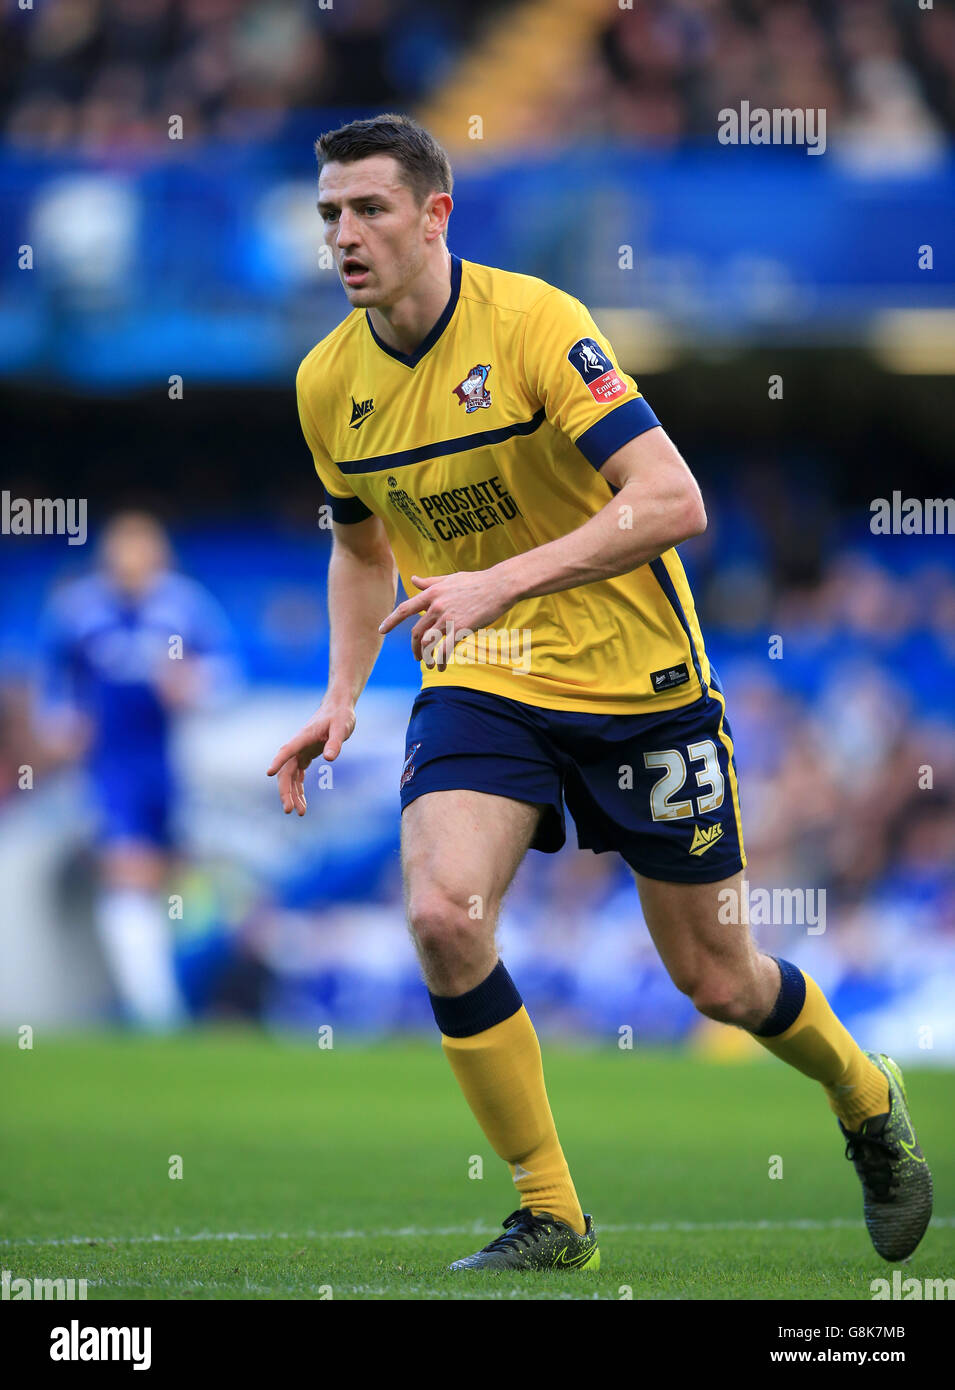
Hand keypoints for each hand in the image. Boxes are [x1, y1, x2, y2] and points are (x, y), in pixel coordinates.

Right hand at [266, 702, 355, 815]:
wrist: (338, 708)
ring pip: (290, 776)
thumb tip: (330, 758)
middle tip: (289, 810)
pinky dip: (298, 789)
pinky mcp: (305, 756)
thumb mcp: (342, 727)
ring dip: (292, 794)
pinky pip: (298, 775)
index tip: (269, 773)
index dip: (278, 761)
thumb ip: (335, 742)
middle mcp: (298, 746)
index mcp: (303, 737)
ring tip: (299, 812)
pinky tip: (302, 803)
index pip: (287, 750)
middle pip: (286, 771)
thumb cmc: (340, 716)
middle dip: (285, 791)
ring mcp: (300, 752)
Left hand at [378, 568, 516, 668]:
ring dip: (426, 656)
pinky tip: (442, 666)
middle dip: (414, 648)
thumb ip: (429, 582)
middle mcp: (436, 606)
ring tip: (430, 664)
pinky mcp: (461, 628)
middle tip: (417, 656)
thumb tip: (412, 579)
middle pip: (416, 632)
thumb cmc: (476, 581)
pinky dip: (442, 660)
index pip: (405, 609)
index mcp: (431, 593)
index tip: (381, 631)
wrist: (499, 585)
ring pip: (429, 642)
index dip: (391, 621)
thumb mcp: (449, 579)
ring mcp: (448, 618)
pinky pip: (446, 649)